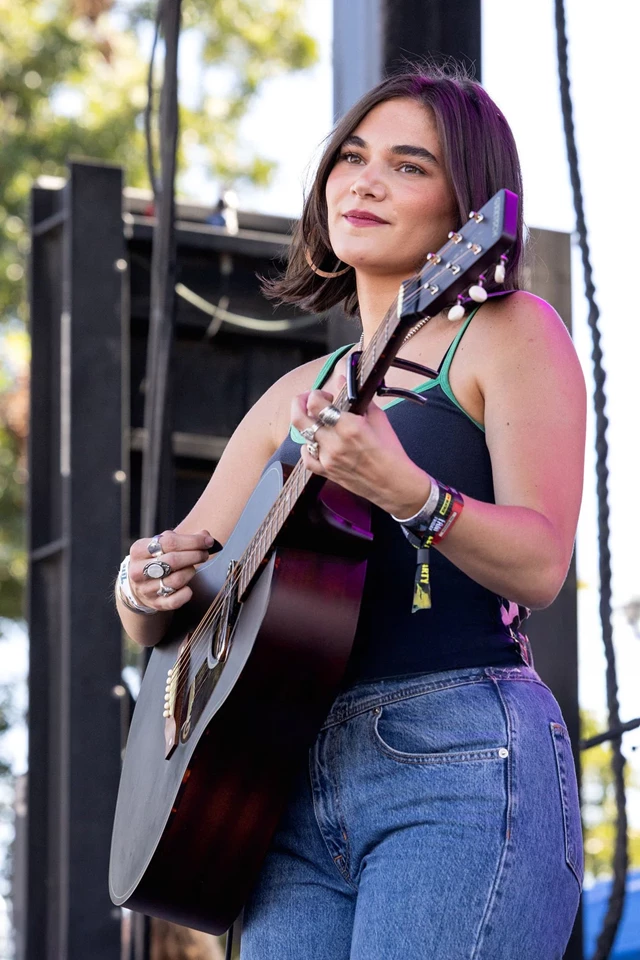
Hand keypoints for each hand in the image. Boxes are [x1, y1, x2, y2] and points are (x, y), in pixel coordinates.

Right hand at [127, 530, 213, 610]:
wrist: (138, 586)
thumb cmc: (155, 560)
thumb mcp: (162, 545)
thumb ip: (184, 539)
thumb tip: (205, 537)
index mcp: (139, 550)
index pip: (169, 542)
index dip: (193, 541)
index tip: (207, 541)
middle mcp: (138, 570)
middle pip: (173, 560)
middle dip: (195, 555)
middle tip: (204, 554)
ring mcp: (146, 589)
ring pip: (177, 580)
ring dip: (190, 571)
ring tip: (192, 568)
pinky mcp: (156, 604)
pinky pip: (176, 600)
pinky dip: (186, 593)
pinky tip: (188, 587)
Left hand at [291, 380, 429, 515]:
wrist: (395, 484)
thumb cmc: (391, 452)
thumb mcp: (379, 419)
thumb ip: (358, 399)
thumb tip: (343, 382)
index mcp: (349, 426)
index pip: (316, 403)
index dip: (316, 394)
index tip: (325, 395)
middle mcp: (334, 443)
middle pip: (299, 418)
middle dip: (299, 403)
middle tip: (305, 399)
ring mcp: (327, 459)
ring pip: (302, 436)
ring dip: (307, 424)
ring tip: (317, 421)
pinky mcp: (327, 473)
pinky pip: (306, 458)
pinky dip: (307, 448)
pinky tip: (315, 443)